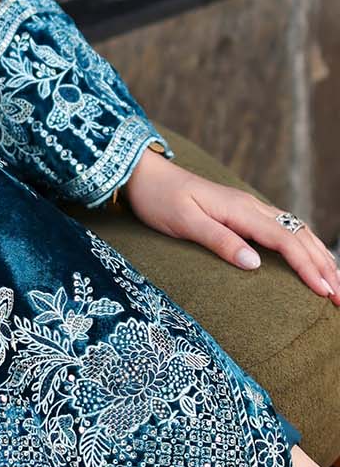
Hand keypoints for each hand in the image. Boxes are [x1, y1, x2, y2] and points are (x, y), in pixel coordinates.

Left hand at [122, 146, 339, 304]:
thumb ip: (219, 242)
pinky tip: (310, 257)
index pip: (286, 242)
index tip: (325, 292)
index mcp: (241, 211)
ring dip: (319, 256)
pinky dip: (304, 246)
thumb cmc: (160, 200)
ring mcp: (250, 208)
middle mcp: (252, 207)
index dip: (309, 268)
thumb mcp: (184, 223)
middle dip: (325, 266)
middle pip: (301, 237)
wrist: (146, 174)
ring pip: (297, 231)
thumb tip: (254, 264)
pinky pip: (285, 229)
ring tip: (336, 281)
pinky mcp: (244, 212)